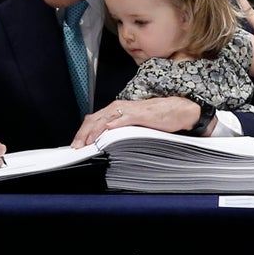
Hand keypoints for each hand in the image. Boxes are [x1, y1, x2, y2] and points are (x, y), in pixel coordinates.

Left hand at [70, 96, 215, 147]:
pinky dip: (114, 124)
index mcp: (116, 110)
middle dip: (83, 134)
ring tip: (87, 142)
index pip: (93, 119)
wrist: (177, 110)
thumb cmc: (157, 118)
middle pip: (94, 119)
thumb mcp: (133, 124)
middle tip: (76, 147)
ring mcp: (129, 110)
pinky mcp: (140, 114)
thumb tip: (105, 143)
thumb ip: (119, 130)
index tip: (76, 145)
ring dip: (94, 131)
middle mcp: (119, 107)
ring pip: (105, 119)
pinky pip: (124, 119)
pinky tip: (107, 130)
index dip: (82, 132)